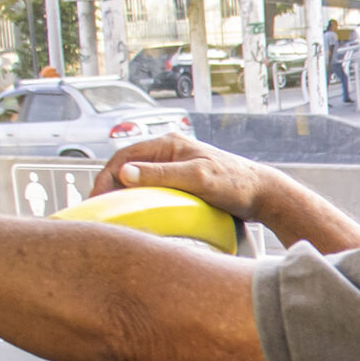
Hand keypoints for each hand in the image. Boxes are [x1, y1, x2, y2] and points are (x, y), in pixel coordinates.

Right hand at [93, 136, 272, 221]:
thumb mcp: (197, 178)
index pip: (123, 158)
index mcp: (169, 144)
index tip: (95, 201)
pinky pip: (152, 190)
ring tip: (112, 216)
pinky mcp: (182, 182)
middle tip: (98, 213)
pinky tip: (136, 216)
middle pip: (127, 169)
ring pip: (138, 180)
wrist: (263, 195)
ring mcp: (175, 167)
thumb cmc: (236, 184)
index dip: (105, 179)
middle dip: (109, 188)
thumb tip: (124, 174)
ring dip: (123, 196)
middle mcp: (169, 152)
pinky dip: (139, 201)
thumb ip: (162, 175)